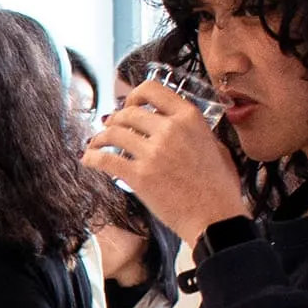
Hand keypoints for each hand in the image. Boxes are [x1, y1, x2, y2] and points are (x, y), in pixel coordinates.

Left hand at [81, 79, 249, 237]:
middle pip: (128, 113)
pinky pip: (105, 160)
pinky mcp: (139, 175)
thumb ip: (196, 132)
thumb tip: (179, 125)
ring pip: (112, 133)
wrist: (215, 217)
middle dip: (115, 120)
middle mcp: (170, 129)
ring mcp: (153, 152)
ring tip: (97, 144)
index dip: (134, 95)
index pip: (152, 89)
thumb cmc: (219, 187)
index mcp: (190, 118)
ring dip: (99, 138)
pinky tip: (88, 160)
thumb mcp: (217, 147)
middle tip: (110, 129)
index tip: (129, 104)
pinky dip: (91, 158)